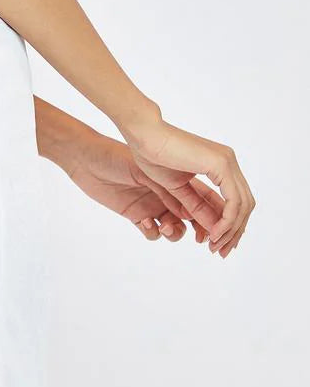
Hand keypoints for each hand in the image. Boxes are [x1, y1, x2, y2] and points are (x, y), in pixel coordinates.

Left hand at [64, 128, 218, 247]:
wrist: (85, 155)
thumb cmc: (118, 153)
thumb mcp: (153, 174)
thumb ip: (183, 196)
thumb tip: (213, 219)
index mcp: (180, 176)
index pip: (212, 201)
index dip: (223, 219)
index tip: (222, 234)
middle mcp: (170, 191)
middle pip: (199, 219)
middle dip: (205, 232)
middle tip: (205, 243)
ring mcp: (154, 204)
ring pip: (177, 229)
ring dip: (175, 233)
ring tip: (166, 226)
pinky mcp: (136, 214)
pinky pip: (152, 231)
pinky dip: (151, 231)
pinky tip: (143, 221)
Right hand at [120, 113, 255, 256]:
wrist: (143, 134)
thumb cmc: (153, 155)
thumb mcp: (178, 188)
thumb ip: (197, 207)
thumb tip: (215, 230)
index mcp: (218, 164)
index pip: (236, 200)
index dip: (230, 226)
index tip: (216, 244)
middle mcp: (227, 161)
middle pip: (244, 205)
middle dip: (234, 232)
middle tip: (219, 251)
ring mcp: (226, 161)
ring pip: (242, 205)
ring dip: (230, 230)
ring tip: (214, 245)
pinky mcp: (221, 164)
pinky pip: (234, 201)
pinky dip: (227, 220)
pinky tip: (214, 232)